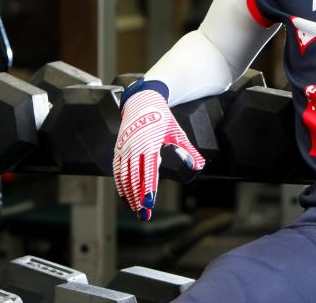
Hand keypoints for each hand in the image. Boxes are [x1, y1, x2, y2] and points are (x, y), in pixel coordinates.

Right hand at [113, 88, 204, 219]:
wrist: (142, 101)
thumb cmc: (162, 118)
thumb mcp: (176, 133)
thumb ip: (187, 150)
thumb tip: (198, 166)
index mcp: (150, 143)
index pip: (149, 170)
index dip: (148, 188)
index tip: (150, 203)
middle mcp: (134, 146)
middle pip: (135, 177)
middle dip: (139, 197)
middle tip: (145, 215)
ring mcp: (124, 148)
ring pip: (124, 176)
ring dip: (129, 194)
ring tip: (136, 210)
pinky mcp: (118, 149)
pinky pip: (117, 171)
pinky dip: (120, 185)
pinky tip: (125, 197)